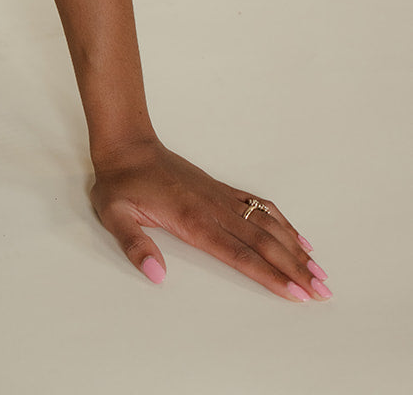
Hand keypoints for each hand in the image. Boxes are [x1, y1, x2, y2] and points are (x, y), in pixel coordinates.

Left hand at [90, 139, 330, 300]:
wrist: (127, 145)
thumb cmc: (120, 182)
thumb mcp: (114, 214)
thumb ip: (135, 245)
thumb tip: (156, 274)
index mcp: (191, 218)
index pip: (238, 253)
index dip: (269, 275)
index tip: (295, 292)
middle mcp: (213, 207)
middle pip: (263, 242)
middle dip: (295, 268)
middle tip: (322, 290)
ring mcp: (220, 196)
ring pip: (266, 224)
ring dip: (295, 248)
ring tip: (320, 270)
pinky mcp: (221, 189)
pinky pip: (258, 205)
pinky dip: (282, 221)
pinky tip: (297, 237)